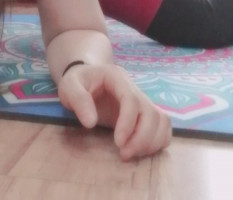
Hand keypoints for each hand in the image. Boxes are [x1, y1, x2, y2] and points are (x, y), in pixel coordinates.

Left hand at [57, 63, 171, 159]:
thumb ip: (78, 100)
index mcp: (117, 77)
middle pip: (152, 112)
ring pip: (161, 120)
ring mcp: (142, 100)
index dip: (128, 123)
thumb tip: (91, 122)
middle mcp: (134, 87)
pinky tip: (141, 150)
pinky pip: (163, 126)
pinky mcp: (145, 113)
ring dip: (151, 141)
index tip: (118, 143)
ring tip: (130, 153)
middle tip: (124, 154)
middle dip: (142, 138)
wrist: (85, 78)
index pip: (132, 100)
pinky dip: (158, 141)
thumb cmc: (77, 82)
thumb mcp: (69, 86)